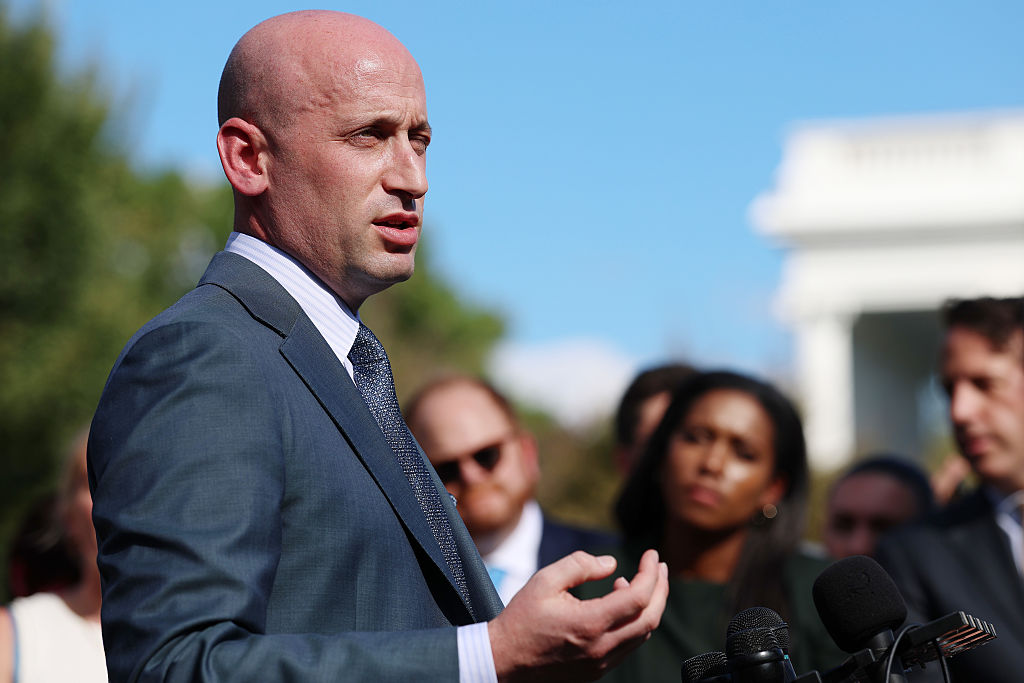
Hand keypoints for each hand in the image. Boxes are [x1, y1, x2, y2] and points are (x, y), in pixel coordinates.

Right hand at [487, 548, 668, 681]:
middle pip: (650, 618)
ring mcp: (601, 663)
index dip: (650, 573)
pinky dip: (634, 622)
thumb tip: (612, 564)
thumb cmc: (522, 618)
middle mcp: (601, 647)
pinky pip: (629, 645)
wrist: (505, 660)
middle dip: (660, 588)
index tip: (651, 554)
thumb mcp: (545, 581)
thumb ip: (580, 566)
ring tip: (633, 582)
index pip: (638, 598)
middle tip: (658, 566)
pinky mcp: (597, 670)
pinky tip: (619, 605)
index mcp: (590, 624)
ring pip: (642, 634)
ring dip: (648, 606)